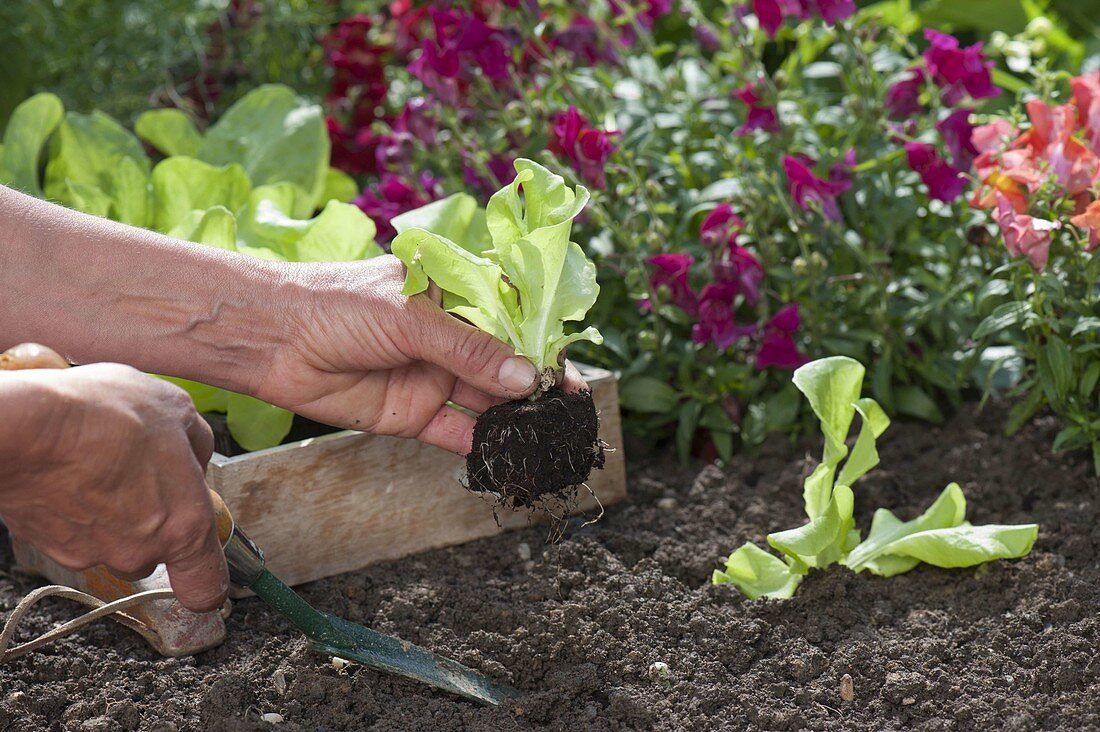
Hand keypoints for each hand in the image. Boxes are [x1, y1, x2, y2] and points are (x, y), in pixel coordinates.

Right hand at [0, 364, 227, 611]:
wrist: (27, 427)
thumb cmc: (106, 417)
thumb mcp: (176, 410)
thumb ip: (197, 445)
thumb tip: (194, 461)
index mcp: (184, 526)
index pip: (205, 588)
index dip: (206, 581)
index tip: (201, 567)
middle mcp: (139, 551)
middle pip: (154, 556)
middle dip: (151, 524)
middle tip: (141, 478)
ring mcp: (91, 554)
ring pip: (111, 545)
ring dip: (110, 517)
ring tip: (100, 468)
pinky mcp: (48, 547)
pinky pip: (72, 535)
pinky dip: (73, 511)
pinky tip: (69, 474)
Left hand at [255, 255, 587, 454]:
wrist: (270, 339)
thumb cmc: (338, 305)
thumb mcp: (413, 318)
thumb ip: (471, 351)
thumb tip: (528, 379)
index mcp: (451, 297)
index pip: (510, 320)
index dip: (542, 343)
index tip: (571, 367)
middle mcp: (446, 338)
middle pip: (502, 365)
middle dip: (535, 386)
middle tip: (570, 408)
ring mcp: (430, 378)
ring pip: (484, 402)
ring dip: (515, 418)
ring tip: (550, 435)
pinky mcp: (411, 415)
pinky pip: (456, 434)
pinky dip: (483, 446)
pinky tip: (510, 455)